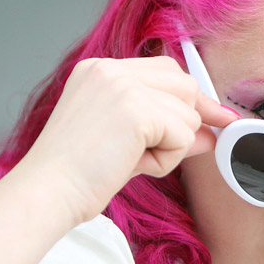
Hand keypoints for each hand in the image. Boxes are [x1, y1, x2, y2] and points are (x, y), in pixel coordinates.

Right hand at [18, 56, 237, 225]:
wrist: (48, 193)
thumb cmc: (80, 173)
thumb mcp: (130, 141)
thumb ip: (169, 129)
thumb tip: (212, 131)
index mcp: (100, 70)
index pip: (165, 70)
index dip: (189, 98)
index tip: (215, 118)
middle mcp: (111, 70)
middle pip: (184, 84)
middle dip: (192, 118)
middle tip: (187, 145)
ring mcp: (124, 87)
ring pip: (188, 112)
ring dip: (173, 145)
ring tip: (134, 159)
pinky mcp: (137, 110)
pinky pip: (184, 135)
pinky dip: (168, 158)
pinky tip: (135, 165)